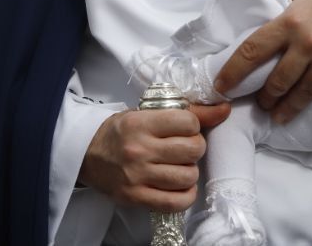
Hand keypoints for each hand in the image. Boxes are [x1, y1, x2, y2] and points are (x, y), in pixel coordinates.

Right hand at [78, 103, 229, 210]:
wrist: (87, 154)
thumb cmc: (120, 132)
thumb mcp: (146, 113)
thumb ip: (185, 112)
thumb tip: (224, 109)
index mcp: (140, 123)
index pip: (188, 122)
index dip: (192, 125)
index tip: (184, 128)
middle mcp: (139, 149)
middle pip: (192, 149)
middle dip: (195, 148)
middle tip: (185, 148)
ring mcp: (137, 176)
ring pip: (188, 176)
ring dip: (190, 171)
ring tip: (179, 166)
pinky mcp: (136, 197)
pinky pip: (176, 202)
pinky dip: (186, 195)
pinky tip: (179, 186)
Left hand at [213, 0, 311, 131]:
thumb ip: (279, 4)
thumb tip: (258, 12)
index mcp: (289, 22)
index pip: (253, 50)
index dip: (234, 70)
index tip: (222, 85)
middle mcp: (307, 43)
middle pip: (278, 80)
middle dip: (265, 97)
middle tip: (260, 104)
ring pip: (303, 93)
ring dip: (288, 109)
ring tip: (279, 117)